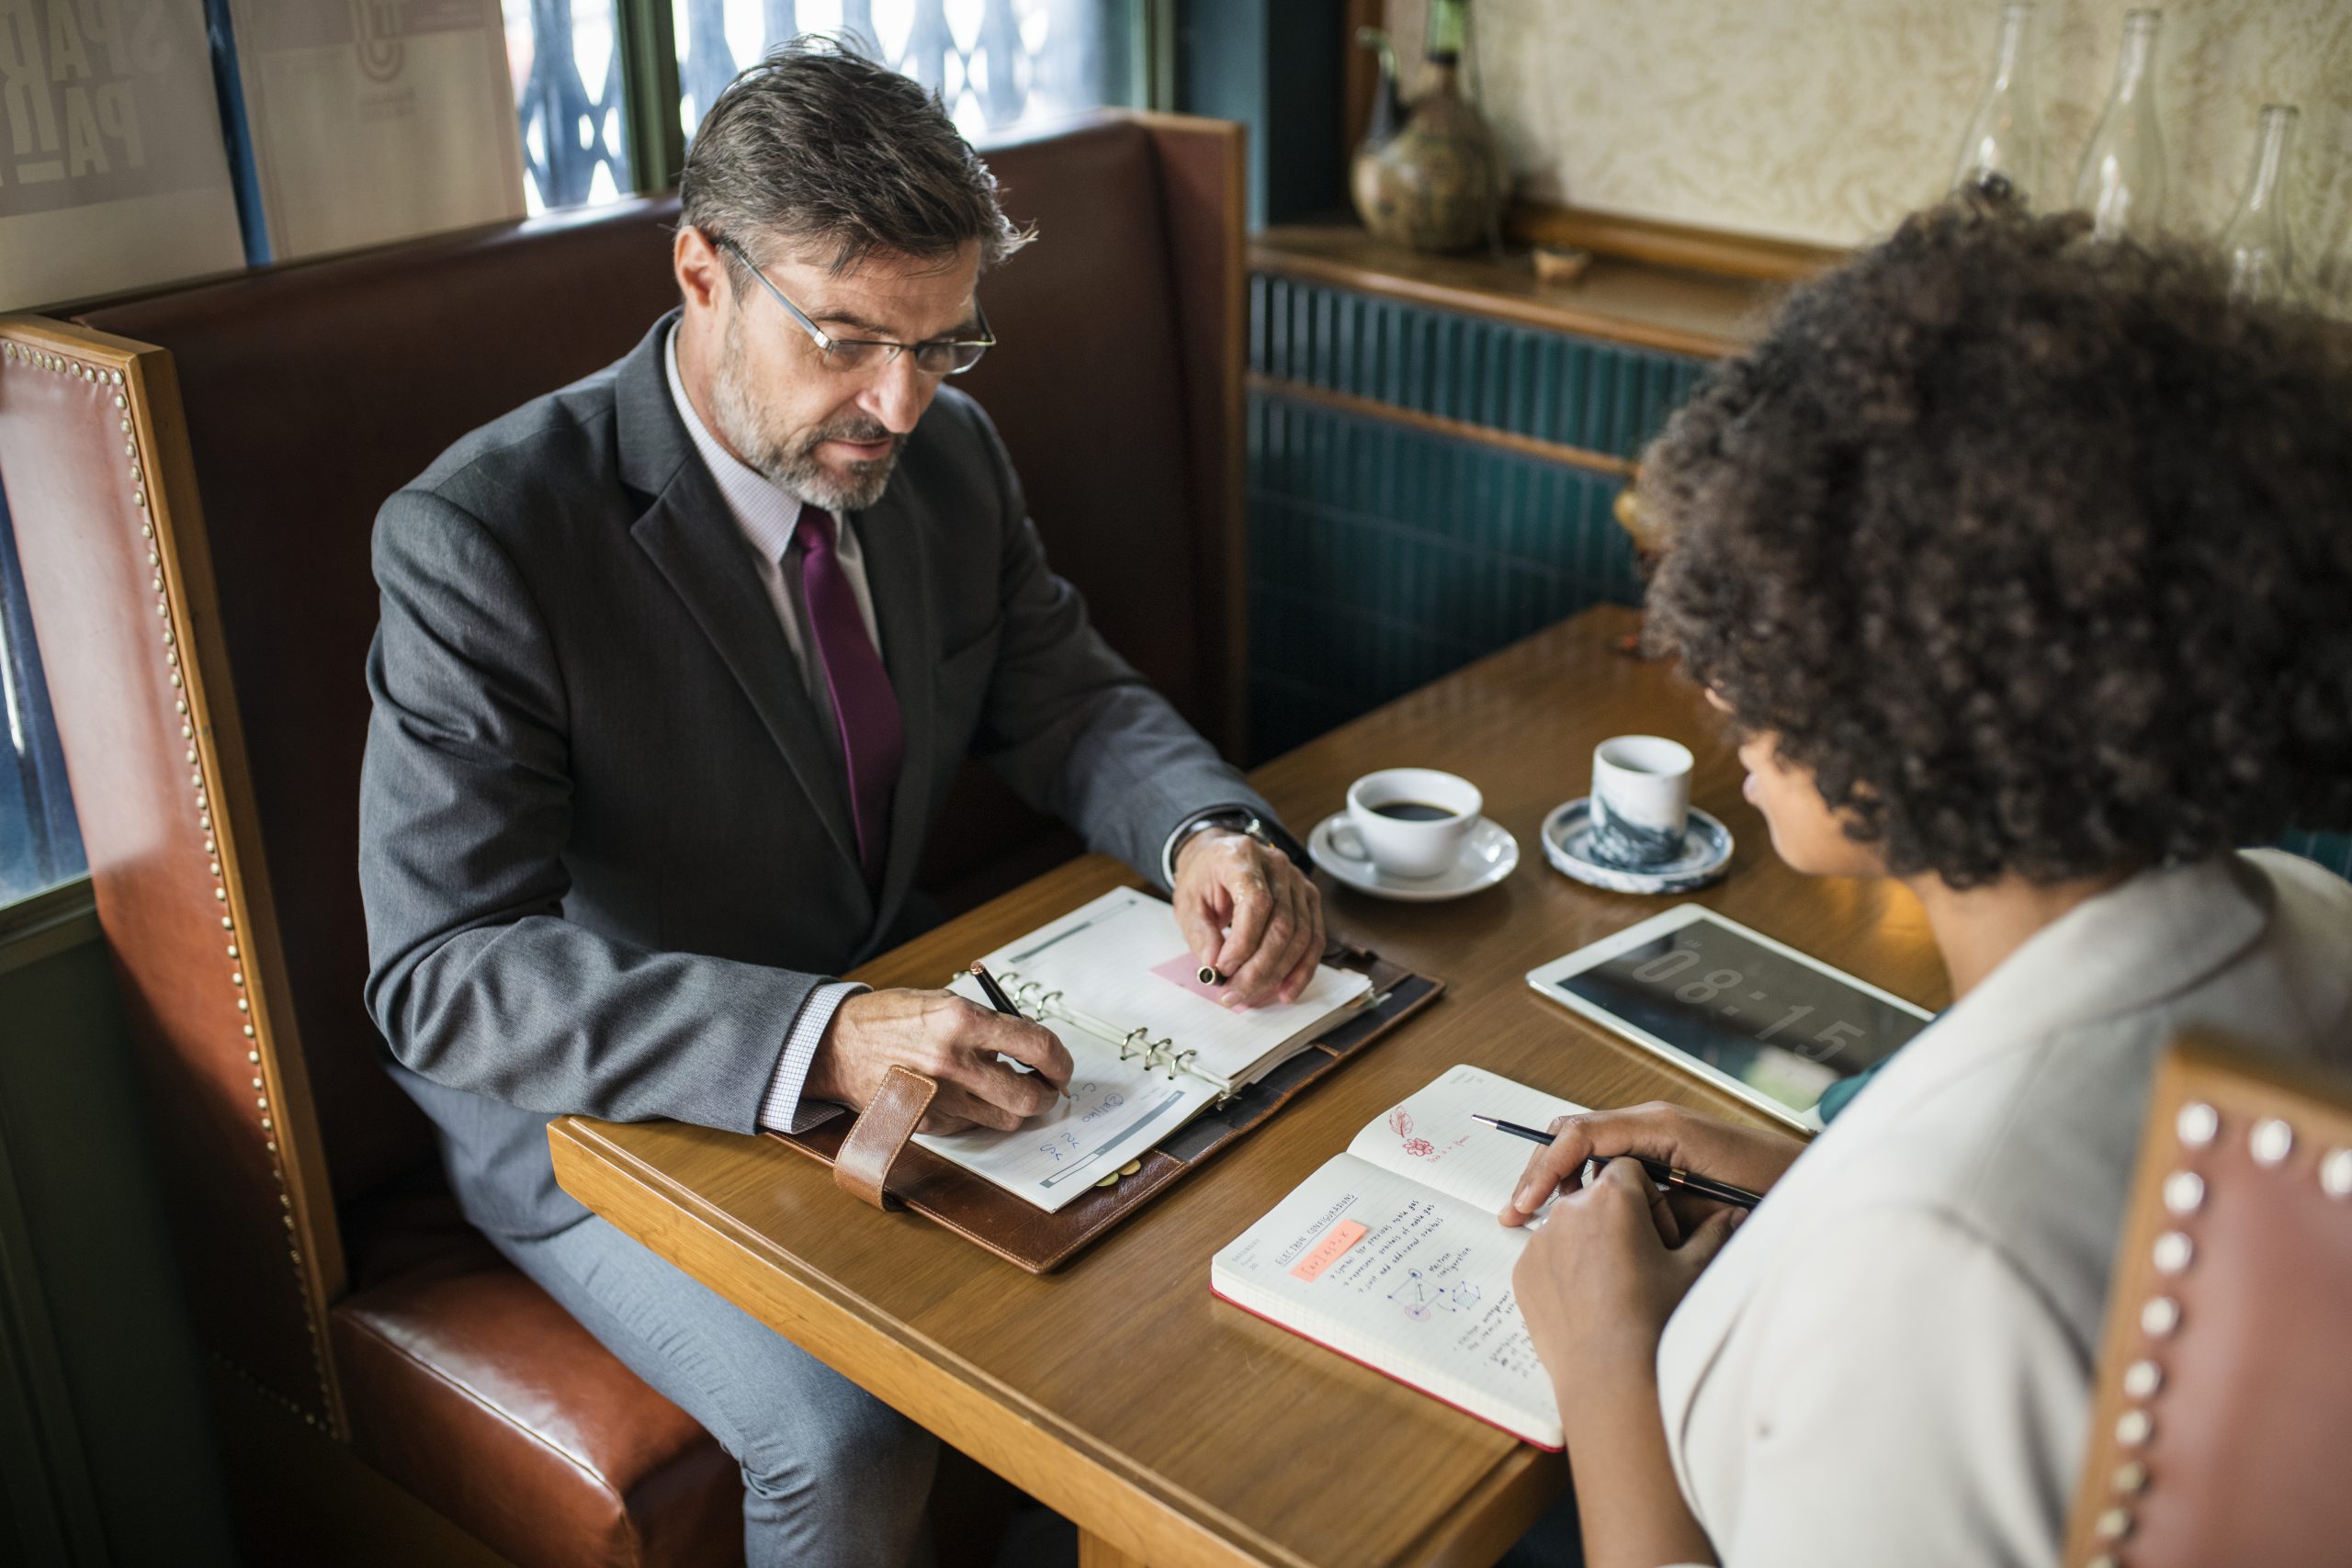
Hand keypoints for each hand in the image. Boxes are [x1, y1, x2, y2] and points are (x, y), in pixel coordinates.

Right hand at [802, 988, 1073, 1134]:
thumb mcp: (944, 1002)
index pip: (1037, 1045)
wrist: (837, 1044)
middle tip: (1046, 1086)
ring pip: (1004, 1119)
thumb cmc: (892, 1018)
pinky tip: (964, 1095)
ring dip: (1015, 1107)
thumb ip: (989, 1024)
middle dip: (1047, 1095)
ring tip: (1005, 1088)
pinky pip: (972, 1126)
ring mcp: (940, 1098)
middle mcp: (954, 1063)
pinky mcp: (927, 1122)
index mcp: (963, 1021)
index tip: (1062, 1065)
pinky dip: (978, 1114)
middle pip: (1028, 1097)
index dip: (1060, 1059)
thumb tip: (1031, 1047)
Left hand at [1171, 827, 1325, 1007]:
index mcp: (1242, 857)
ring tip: (1253, 995)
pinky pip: (1314, 939)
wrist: (1217, 858)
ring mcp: (1298, 881)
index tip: (1224, 969)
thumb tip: (1215, 967)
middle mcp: (1277, 865)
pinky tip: (1286, 990)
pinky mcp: (1308, 898)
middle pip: (1282, 924)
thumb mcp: (1187, 903)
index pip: (1256, 902)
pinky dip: (1302, 969)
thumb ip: (1200, 934)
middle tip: (1234, 993)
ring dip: (1278, 974)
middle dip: (1259, 968)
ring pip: (1301, 936)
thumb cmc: (1203, 878)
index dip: (1243, 942)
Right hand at [1498, 1101, 1803, 1227]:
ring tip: (1537, 1217)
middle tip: (1516, 1213)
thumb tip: (1603, 1210)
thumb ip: (1653, 1201)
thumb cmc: (1772, 1188)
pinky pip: (1609, 1161)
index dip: (1545, 1169)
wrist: (1813, 1183)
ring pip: (1586, 1148)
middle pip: (1572, 1134)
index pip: (1579, 1134)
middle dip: (1540, 1172)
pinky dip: (1585, 1185)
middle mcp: (1651, 1122)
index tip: (1525, 1204)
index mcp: (1658, 1125)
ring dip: (1559, 1180)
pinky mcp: (1662, 1153)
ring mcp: (1656, 1134)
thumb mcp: (1706, 1203)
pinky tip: (1578, 1215)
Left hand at [1512, 1157, 1745, 1378]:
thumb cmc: (1656, 1321)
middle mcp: (1568, 1210)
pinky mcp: (1523, 1272)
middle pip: (1596, 1197)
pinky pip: (1547, 1257)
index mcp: (1612, 1197)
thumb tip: (1735, 1213)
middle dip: (1618, 1219)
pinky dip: (1565, 1270)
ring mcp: (1540, 1242)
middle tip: (1641, 1263)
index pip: (1629, 1171)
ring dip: (1590, 1243)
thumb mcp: (1693, 1271)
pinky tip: (1590, 1303)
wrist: (1612, 1377)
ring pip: (1570, 1227)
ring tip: (1615, 1288)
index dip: (1649, 1200)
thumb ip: (1714, 1232)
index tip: (1660, 1235)